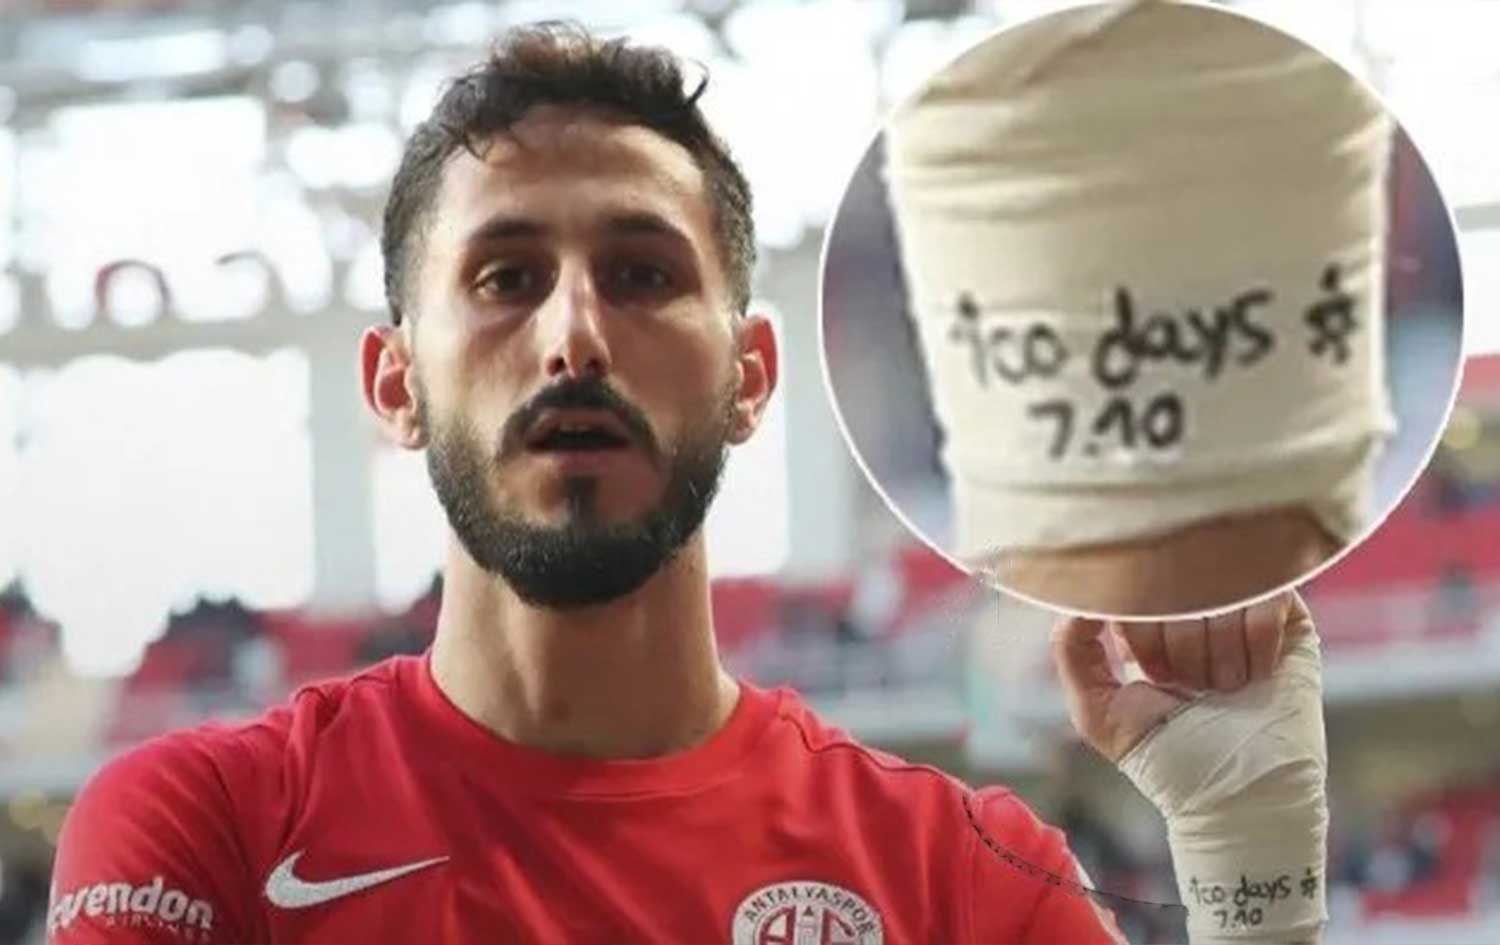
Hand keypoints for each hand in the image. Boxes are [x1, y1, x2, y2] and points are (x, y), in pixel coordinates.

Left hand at [1051, 591, 1313, 761]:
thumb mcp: (1096, 707)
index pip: (1134, 587)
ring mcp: (1242, 613)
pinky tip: (1257, 678)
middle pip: (1178, 589)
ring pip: (1223, 596)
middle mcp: (1194, 611)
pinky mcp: (1290, 621)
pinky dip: (1258, 645)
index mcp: (1148, 623)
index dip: (1141, 635)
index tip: (1154, 677)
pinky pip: (1268, 598)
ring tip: (1225, 692)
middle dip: (1179, 650)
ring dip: (1220, 656)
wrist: (1236, 796)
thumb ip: (1071, 647)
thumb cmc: (1166, 757)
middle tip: (1192, 690)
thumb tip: (1082, 595)